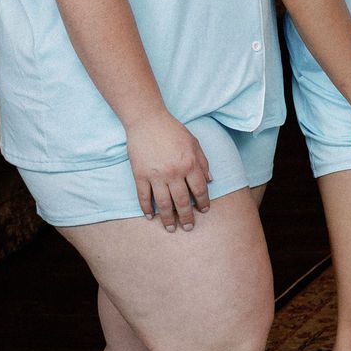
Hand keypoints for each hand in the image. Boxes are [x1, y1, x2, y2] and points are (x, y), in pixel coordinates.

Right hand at [126, 110, 212, 231]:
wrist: (148, 121)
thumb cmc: (173, 131)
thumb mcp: (195, 143)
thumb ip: (203, 163)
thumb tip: (211, 181)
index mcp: (190, 164)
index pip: (200, 189)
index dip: (203, 202)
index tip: (204, 211)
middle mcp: (174, 173)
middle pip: (182, 201)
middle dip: (187, 216)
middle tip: (189, 227)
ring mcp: (156, 175)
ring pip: (163, 203)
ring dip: (168, 218)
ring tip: (171, 228)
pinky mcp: (140, 175)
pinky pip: (144, 197)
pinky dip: (147, 208)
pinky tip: (150, 216)